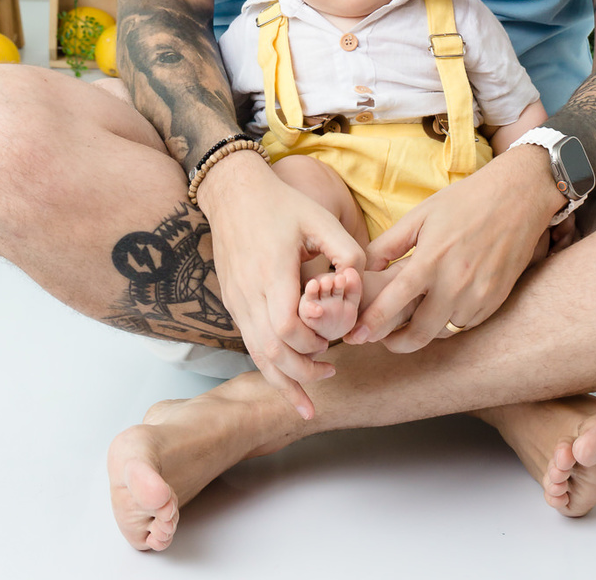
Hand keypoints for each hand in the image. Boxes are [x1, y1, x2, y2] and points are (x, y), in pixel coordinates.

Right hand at [200, 153, 365, 418]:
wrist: (234, 194)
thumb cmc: (281, 204)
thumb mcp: (319, 218)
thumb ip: (346, 249)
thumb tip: (361, 284)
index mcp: (272, 273)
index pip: (287, 327)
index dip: (311, 344)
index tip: (333, 344)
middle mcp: (250, 293)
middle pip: (270, 352)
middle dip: (301, 373)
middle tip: (330, 375)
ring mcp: (238, 301)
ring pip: (256, 355)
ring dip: (282, 380)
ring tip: (306, 401)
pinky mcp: (234, 304)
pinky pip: (249, 344)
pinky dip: (268, 366)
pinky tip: (284, 377)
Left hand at [344, 147, 558, 351]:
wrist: (516, 197)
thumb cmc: (464, 201)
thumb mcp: (421, 214)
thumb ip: (389, 244)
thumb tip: (363, 268)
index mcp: (431, 260)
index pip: (393, 303)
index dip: (372, 323)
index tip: (356, 334)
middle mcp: (456, 284)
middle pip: (419, 334)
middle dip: (396, 343)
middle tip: (381, 339)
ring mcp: (478, 296)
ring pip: (443, 332)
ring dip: (423, 332)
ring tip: (408, 323)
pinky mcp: (495, 301)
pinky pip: (465, 324)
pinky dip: (448, 322)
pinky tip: (439, 308)